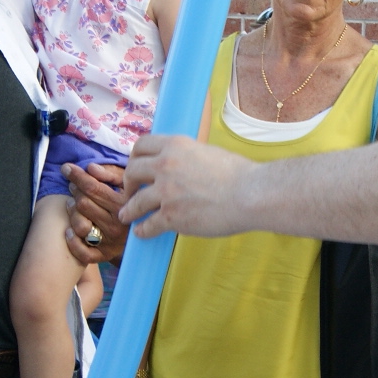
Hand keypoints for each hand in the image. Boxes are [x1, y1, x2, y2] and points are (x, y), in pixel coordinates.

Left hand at [62, 163, 128, 264]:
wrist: (144, 235)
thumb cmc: (130, 205)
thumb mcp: (126, 185)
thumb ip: (110, 174)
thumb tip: (90, 168)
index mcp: (123, 205)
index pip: (94, 188)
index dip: (77, 176)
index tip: (66, 168)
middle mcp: (117, 225)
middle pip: (84, 204)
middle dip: (75, 192)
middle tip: (73, 187)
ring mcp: (110, 242)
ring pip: (79, 224)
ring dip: (71, 212)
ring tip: (72, 205)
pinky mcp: (103, 256)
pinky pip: (82, 251)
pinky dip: (72, 241)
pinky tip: (69, 231)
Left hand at [120, 135, 260, 238]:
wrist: (251, 194)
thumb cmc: (239, 175)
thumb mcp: (208, 152)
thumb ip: (189, 157)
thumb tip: (185, 166)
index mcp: (176, 145)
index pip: (142, 145)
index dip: (135, 157)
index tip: (136, 167)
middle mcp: (166, 165)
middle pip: (132, 171)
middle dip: (128, 183)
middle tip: (130, 191)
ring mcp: (166, 192)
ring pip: (135, 202)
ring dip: (128, 210)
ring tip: (126, 216)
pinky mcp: (171, 216)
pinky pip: (148, 225)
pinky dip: (142, 230)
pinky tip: (141, 233)